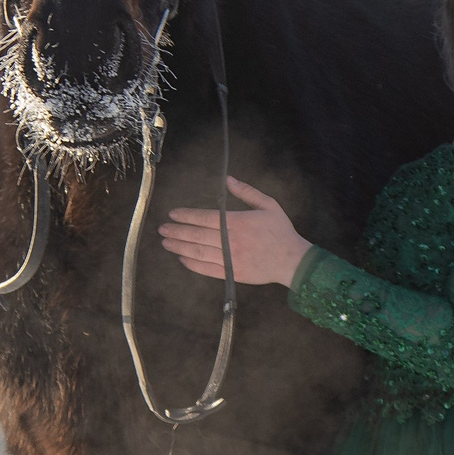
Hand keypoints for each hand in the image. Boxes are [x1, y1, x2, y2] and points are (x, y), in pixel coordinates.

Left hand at [160, 176, 312, 286]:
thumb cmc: (280, 231)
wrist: (292, 260)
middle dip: (177, 231)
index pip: (205, 217)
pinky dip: (192, 264)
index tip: (173, 214)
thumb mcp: (268, 205)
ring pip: (198, 252)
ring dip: (179, 247)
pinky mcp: (233, 275)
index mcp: (238, 222)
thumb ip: (247, 192)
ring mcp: (231, 260)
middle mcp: (231, 241)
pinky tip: (182, 258)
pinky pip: (207, 270)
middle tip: (162, 229)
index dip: (187, 215)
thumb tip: (228, 179)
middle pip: (197, 235)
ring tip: (166, 243)